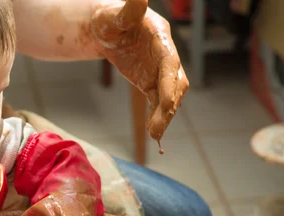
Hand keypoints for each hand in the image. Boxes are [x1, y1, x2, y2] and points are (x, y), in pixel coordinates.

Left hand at [90, 0, 188, 139]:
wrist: (107, 30)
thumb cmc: (110, 19)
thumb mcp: (114, 15)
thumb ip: (128, 10)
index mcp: (159, 37)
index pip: (169, 62)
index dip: (169, 82)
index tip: (165, 103)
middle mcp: (165, 54)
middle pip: (175, 82)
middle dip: (169, 104)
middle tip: (158, 128)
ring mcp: (159, 70)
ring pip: (170, 95)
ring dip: (165, 115)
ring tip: (155, 134)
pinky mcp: (151, 81)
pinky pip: (157, 102)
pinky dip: (157, 117)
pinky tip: (154, 134)